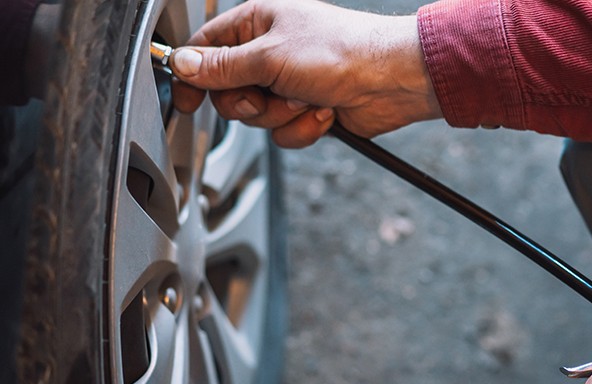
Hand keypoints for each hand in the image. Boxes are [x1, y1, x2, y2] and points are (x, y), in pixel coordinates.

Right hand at [170, 0, 441, 147]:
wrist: (392, 80)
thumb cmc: (342, 51)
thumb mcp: (270, 56)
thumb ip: (222, 66)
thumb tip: (181, 64)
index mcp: (257, 24)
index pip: (206, 49)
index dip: (192, 76)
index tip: (185, 100)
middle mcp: (271, 52)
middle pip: (229, 91)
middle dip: (250, 103)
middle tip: (266, 96)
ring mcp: (290, 83)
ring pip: (258, 117)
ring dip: (282, 115)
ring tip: (306, 98)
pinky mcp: (308, 109)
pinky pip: (285, 132)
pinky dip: (303, 128)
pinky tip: (323, 111)